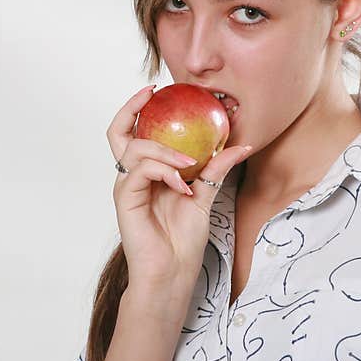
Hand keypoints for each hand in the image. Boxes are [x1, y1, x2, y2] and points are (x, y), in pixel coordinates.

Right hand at [107, 85, 250, 290]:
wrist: (173, 271)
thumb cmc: (183, 237)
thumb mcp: (205, 195)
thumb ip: (217, 169)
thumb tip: (242, 145)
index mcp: (147, 171)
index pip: (135, 131)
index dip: (140, 107)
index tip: (160, 89)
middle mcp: (132, 175)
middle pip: (118, 131)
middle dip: (131, 107)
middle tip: (152, 93)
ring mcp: (127, 186)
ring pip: (135, 148)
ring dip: (164, 150)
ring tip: (190, 163)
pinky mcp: (125, 199)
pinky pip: (140, 171)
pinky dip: (164, 171)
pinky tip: (183, 183)